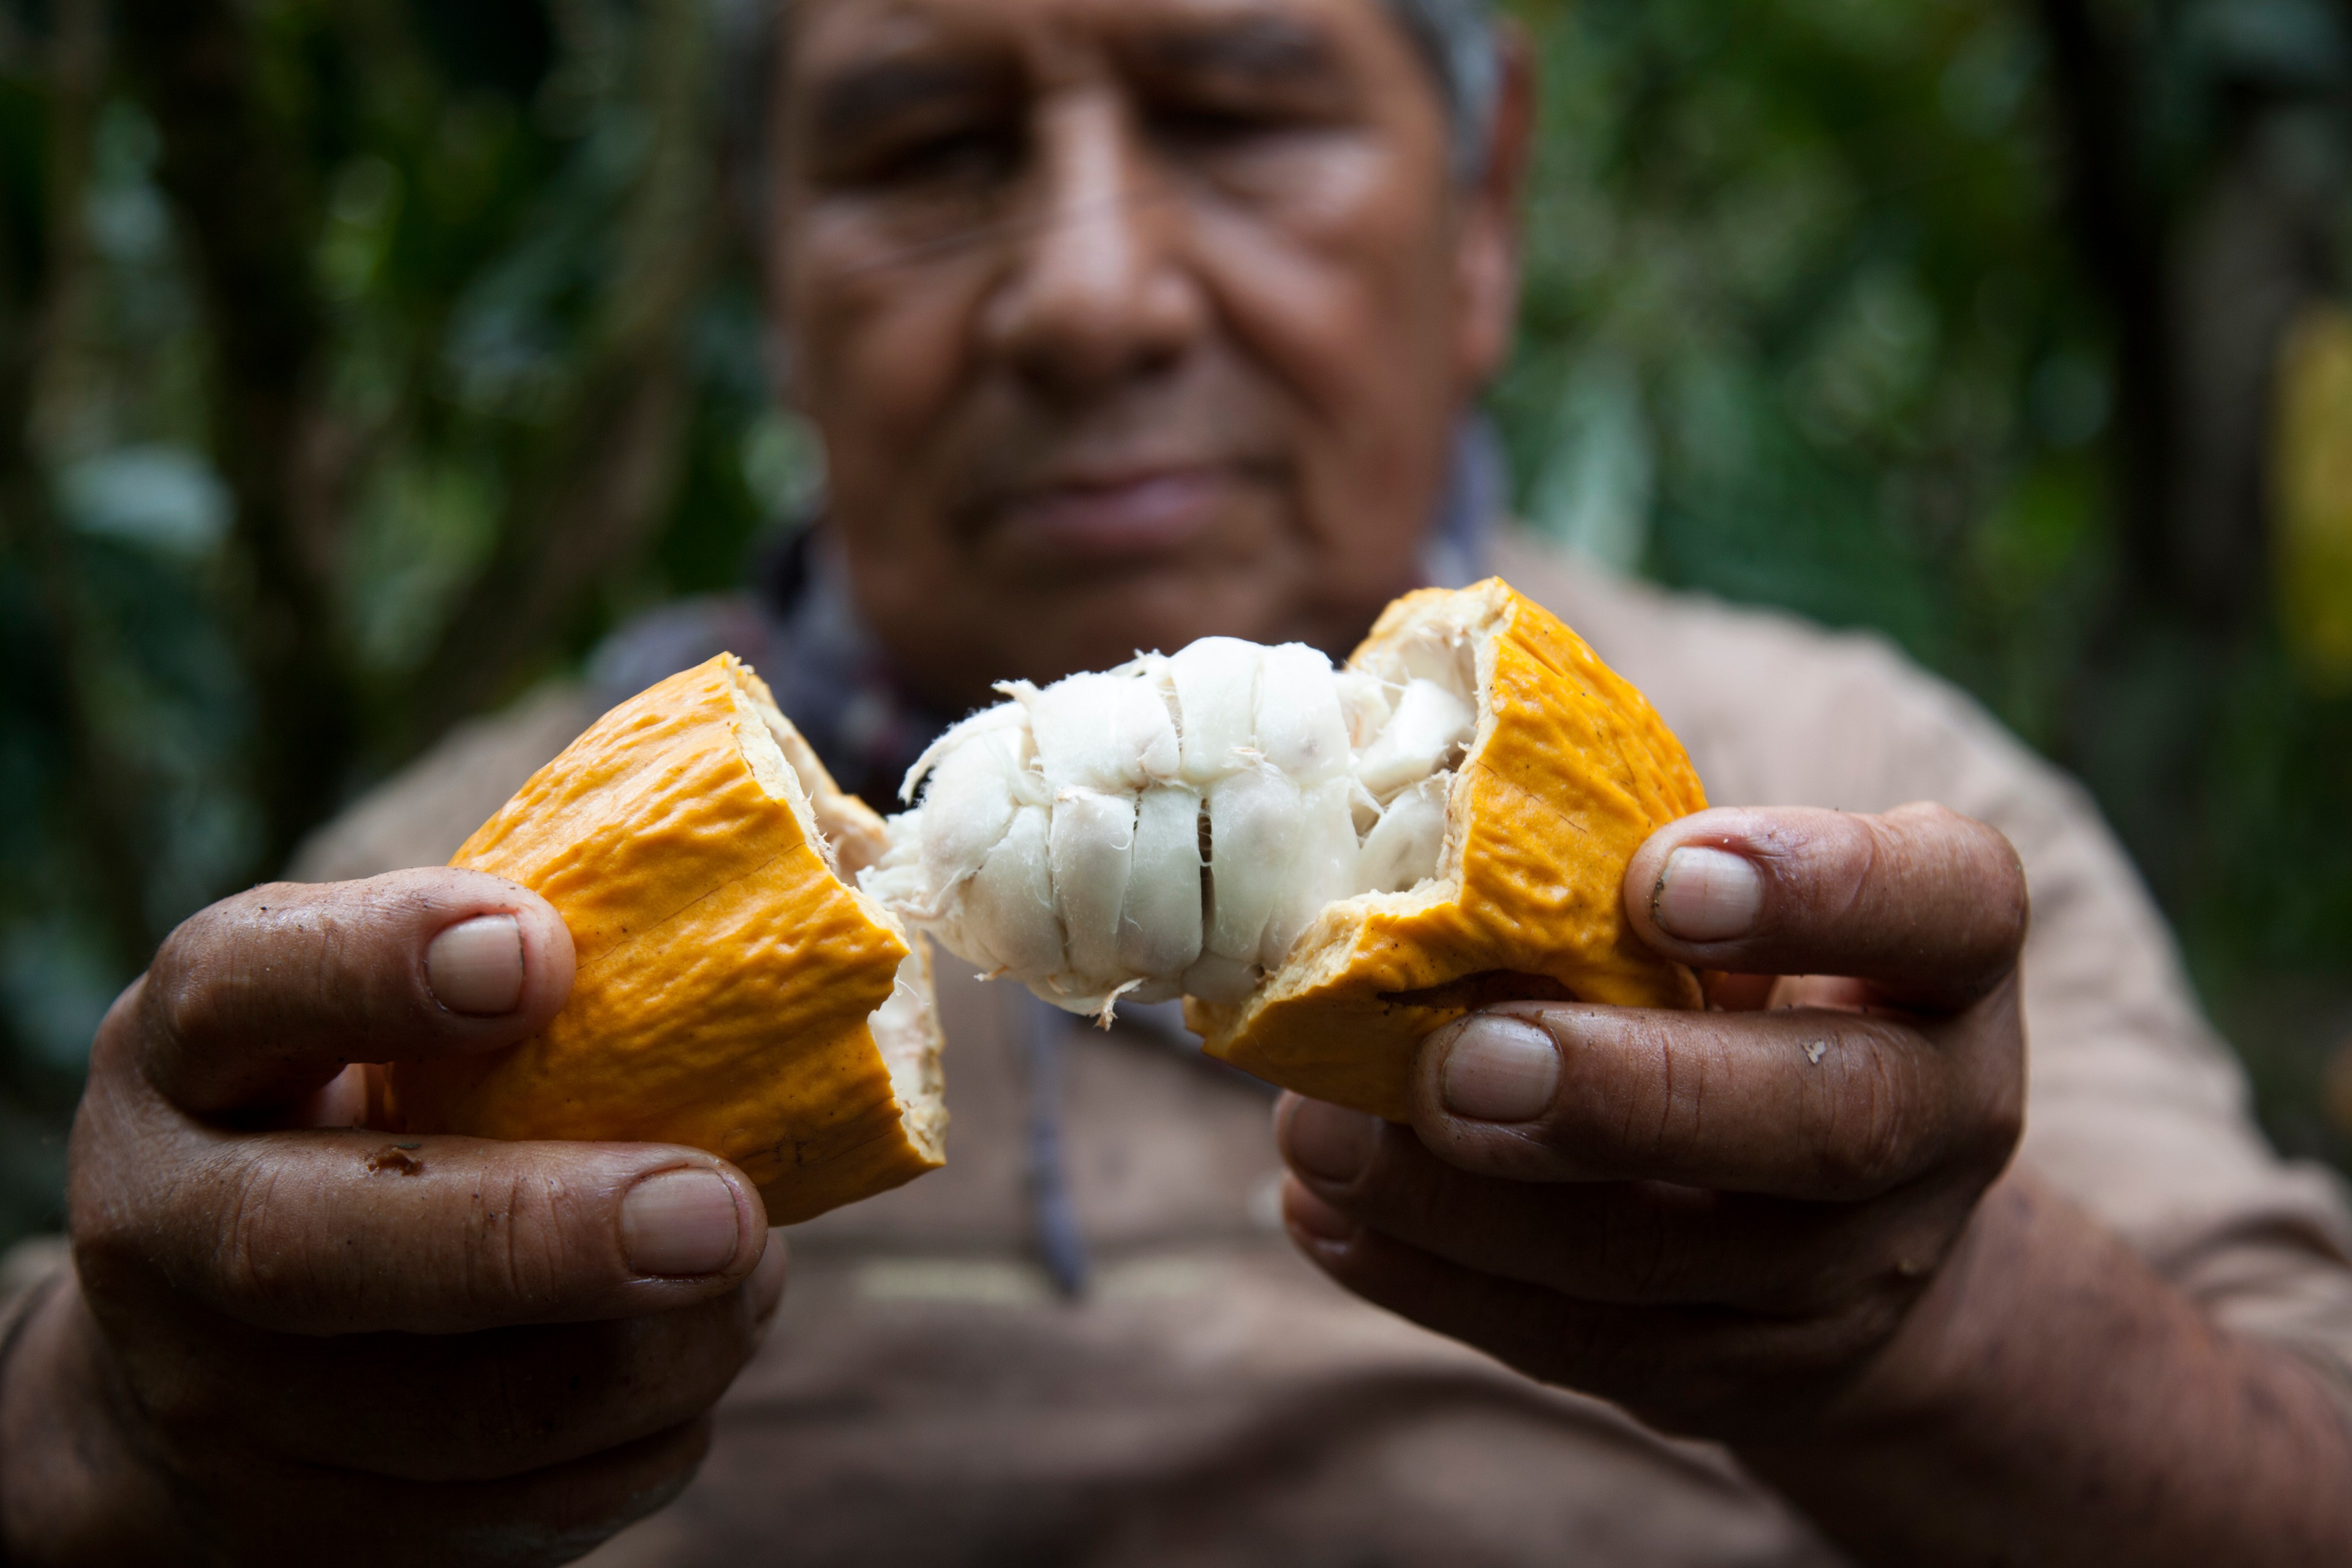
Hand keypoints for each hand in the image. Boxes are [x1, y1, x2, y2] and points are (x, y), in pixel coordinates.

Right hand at [3, 872, 783, 1566]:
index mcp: (185, 1057)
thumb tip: (827, 836)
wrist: (219, 1350)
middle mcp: (166, 1234)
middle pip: (318, 1252)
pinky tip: (692, 1356)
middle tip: (719, 1211)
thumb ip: (519, 946)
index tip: (541, 954)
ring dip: (656, 1351)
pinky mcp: (319, 1539)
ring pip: (463, 1418)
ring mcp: (225, 1408)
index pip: (244, 989)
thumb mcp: (384, 1006)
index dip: (382, 966)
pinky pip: (530, 1509)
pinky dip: (651, 1434)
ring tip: (752, 1269)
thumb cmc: (366, 1111)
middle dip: (541, 1238)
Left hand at [1275, 803, 2027, 1441]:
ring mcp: (1848, 1272)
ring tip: (1324, 1136)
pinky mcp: (1740, 1375)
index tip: (1661, 877)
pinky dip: (1433, 1276)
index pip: (1945, 902)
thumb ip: (1624, 866)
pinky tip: (1326, 1216)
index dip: (1818, 887)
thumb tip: (1398, 795)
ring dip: (1469, 1203)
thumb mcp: (1740, 911)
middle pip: (1824, 1121)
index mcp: (1948, 960)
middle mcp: (1939, 1120)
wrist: (1853, 1227)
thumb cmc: (1752, 995)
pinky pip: (1579, 1341)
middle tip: (1455, 1062)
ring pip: (1665, 1259)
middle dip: (1623, 1093)